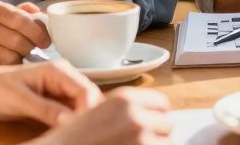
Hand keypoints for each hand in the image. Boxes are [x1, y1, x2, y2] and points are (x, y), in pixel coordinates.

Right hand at [0, 0, 51, 65]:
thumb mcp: (0, 13)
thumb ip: (22, 12)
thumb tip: (42, 16)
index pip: (21, 20)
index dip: (38, 33)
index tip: (46, 41)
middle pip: (18, 42)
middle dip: (31, 48)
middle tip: (32, 50)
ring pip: (10, 59)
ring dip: (20, 60)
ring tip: (19, 57)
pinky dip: (8, 70)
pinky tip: (7, 66)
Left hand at [0, 60, 100, 126]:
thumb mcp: (20, 101)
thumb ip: (46, 109)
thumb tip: (68, 120)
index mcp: (57, 70)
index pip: (84, 89)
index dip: (87, 109)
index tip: (80, 127)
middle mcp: (63, 77)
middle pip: (87, 97)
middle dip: (85, 114)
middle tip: (78, 133)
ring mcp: (60, 88)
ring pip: (81, 105)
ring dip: (78, 118)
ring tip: (71, 132)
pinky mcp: (55, 99)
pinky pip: (70, 111)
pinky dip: (70, 121)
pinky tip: (64, 130)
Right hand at [33, 88, 172, 144]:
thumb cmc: (72, 139)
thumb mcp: (98, 112)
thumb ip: (126, 110)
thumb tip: (153, 116)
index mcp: (125, 99)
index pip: (162, 103)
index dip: (157, 115)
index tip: (154, 124)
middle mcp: (135, 117)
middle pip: (167, 124)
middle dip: (157, 134)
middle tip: (142, 141)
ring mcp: (140, 139)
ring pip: (167, 143)